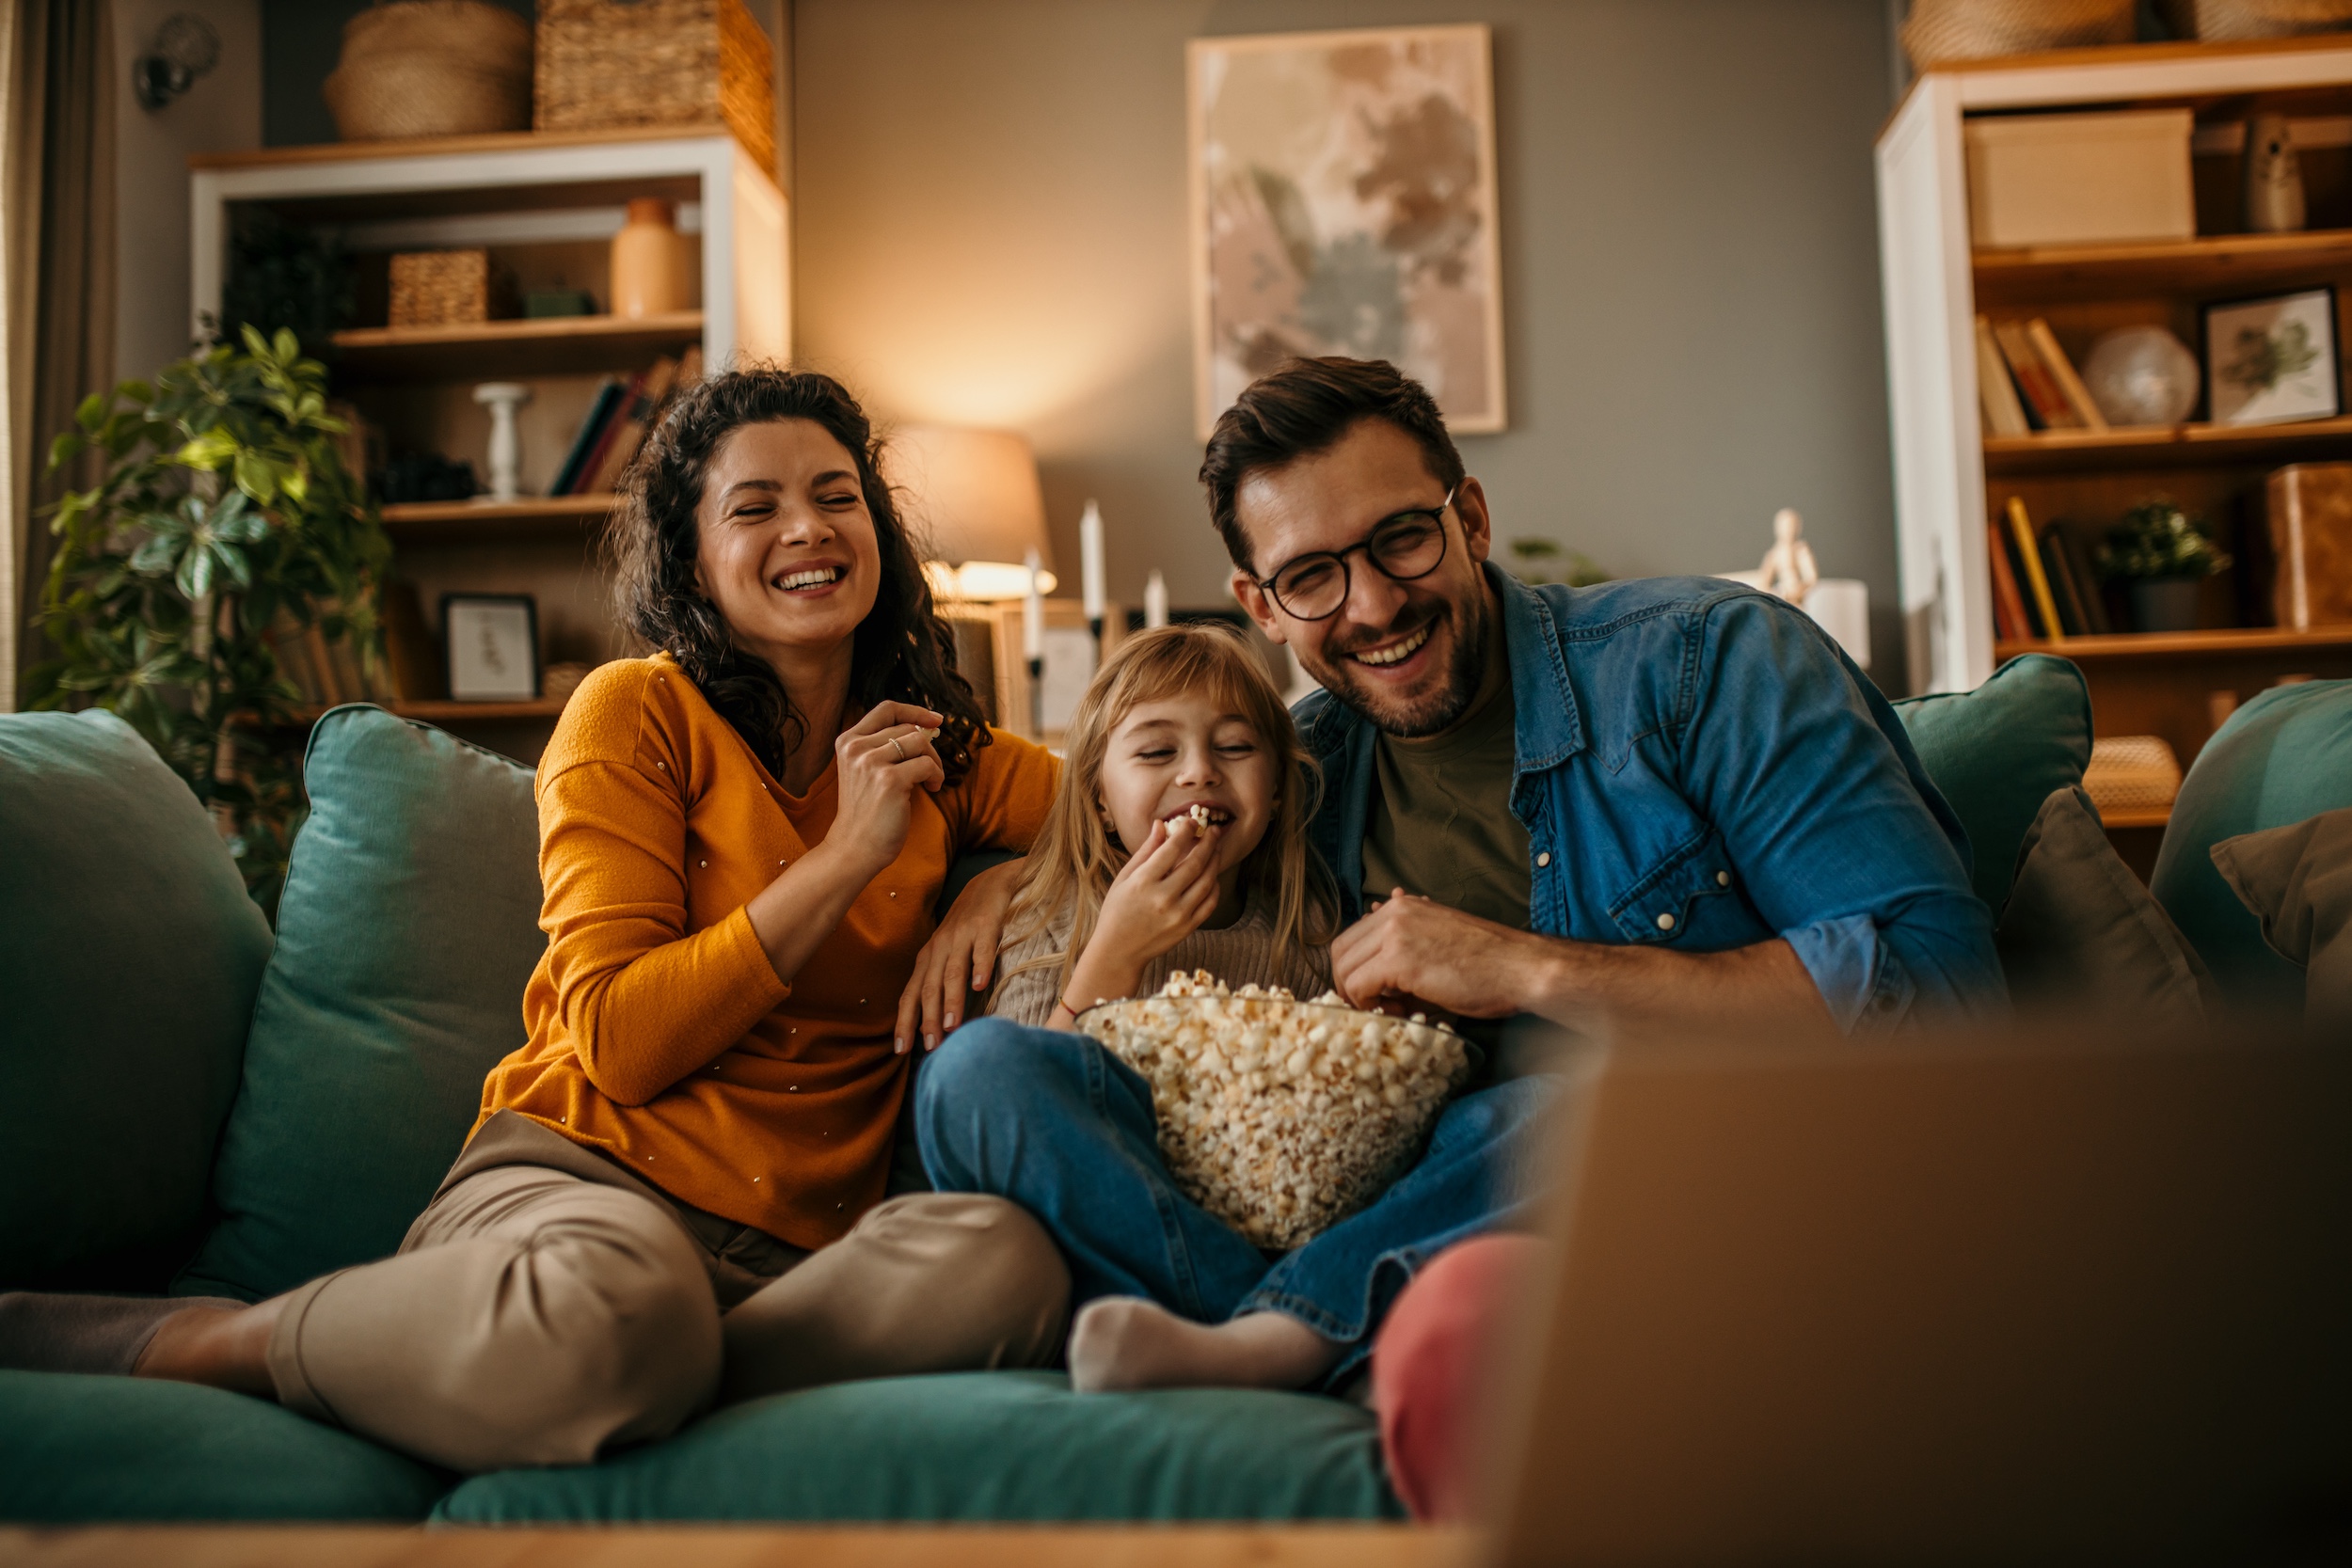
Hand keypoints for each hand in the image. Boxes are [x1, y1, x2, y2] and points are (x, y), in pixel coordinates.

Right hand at [825, 701, 944, 878]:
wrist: (854, 848)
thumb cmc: (867, 811)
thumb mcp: (865, 770)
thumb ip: (885, 746)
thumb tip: (928, 725)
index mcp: (847, 741)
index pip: (886, 709)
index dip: (915, 711)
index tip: (935, 719)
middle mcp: (856, 748)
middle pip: (908, 728)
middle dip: (928, 747)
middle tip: (931, 770)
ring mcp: (871, 763)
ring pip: (920, 742)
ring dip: (935, 761)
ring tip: (931, 781)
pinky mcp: (890, 781)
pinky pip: (927, 765)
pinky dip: (937, 776)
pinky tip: (932, 789)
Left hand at [896, 855, 1026, 1052]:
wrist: (991, 883)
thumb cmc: (967, 927)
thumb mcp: (947, 954)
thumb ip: (940, 984)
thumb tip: (934, 1025)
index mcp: (928, 959)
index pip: (911, 994)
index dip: (905, 1021)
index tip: (901, 1050)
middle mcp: (940, 948)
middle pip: (929, 987)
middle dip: (929, 1018)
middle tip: (932, 1047)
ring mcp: (962, 936)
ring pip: (953, 971)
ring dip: (951, 999)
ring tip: (953, 1026)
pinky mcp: (986, 925)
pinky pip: (982, 948)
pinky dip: (980, 966)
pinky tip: (981, 986)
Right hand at [1067, 816, 1221, 1006]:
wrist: (1119, 951)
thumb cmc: (1117, 911)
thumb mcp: (1124, 878)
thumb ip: (1146, 851)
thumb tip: (1161, 824)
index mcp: (1143, 882)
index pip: (1172, 849)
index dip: (1185, 831)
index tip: (1192, 821)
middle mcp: (1163, 898)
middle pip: (1195, 863)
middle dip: (1208, 843)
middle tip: (1214, 831)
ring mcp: (1178, 915)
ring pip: (1207, 881)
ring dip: (1215, 862)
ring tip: (1215, 850)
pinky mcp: (1188, 928)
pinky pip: (1210, 903)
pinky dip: (1215, 887)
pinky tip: (1212, 876)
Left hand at [1329, 890, 1549, 1018]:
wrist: (1521, 969)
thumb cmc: (1489, 963)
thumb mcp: (1438, 945)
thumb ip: (1402, 952)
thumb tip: (1370, 973)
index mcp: (1401, 906)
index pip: (1352, 937)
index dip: (1354, 970)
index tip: (1372, 993)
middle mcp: (1394, 913)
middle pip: (1340, 952)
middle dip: (1347, 984)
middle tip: (1371, 1006)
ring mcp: (1395, 934)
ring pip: (1344, 970)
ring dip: (1357, 997)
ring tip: (1389, 1010)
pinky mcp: (1400, 960)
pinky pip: (1358, 987)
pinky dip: (1367, 1006)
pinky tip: (1396, 1011)